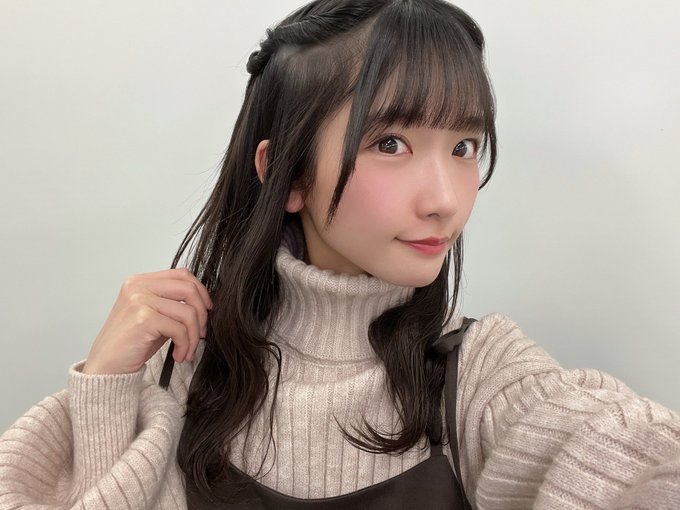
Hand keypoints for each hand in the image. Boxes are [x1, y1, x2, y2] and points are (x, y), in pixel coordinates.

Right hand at [82, 268, 212, 374]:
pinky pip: (180, 329)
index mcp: (140, 281)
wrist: (105, 368)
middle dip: (202, 314)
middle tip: (200, 333)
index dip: (201, 291)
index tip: (207, 309)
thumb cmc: (130, 344)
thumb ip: (172, 304)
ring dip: (193, 336)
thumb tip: (203, 303)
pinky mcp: (143, 319)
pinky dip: (185, 345)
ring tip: (186, 351)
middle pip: (189, 289)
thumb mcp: (153, 316)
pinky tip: (178, 355)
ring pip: (188, 312)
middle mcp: (138, 286)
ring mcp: (139, 300)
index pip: (182, 274)